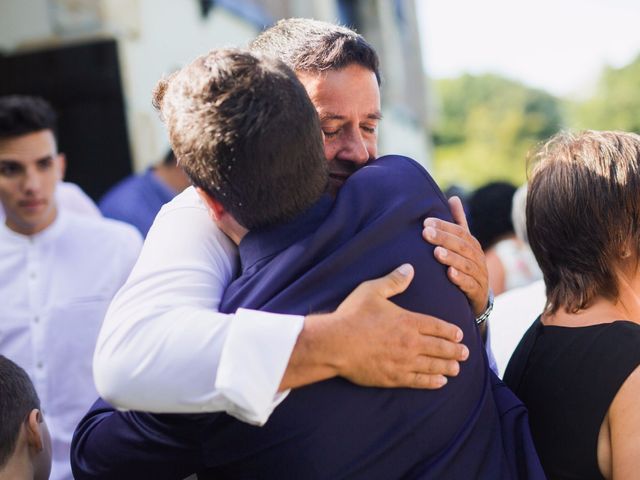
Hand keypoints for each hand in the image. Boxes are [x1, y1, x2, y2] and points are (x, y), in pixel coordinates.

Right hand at [332, 264, 468, 388]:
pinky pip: (419, 381)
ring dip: (448, 367)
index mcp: (408, 321)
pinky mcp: (393, 377)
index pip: (437, 327)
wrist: (335, 344)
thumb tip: (409, 268)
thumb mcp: (372, 291)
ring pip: (433, 366)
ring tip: (457, 368)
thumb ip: (393, 281)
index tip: (459, 335)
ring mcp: (403, 362)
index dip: (450, 331)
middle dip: (455, 351)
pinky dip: (432, 382)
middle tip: (465, 354)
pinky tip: (440, 382)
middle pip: (440, 348)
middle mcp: (411, 343)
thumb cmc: (352, 315)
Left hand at [423, 196, 488, 315]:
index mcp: (472, 245)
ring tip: (437, 252)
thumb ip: (458, 223)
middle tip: (426, 233)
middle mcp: (478, 258)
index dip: (444, 226)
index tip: (426, 222)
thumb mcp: (462, 244)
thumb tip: (454, 197)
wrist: (477, 296)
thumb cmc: (465, 265)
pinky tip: (450, 274)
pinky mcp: (477, 292)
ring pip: (466, 264)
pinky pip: (470, 284)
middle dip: (444, 239)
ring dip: (451, 257)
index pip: (459, 232)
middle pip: (462, 246)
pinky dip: (461, 279)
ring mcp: (479, 275)